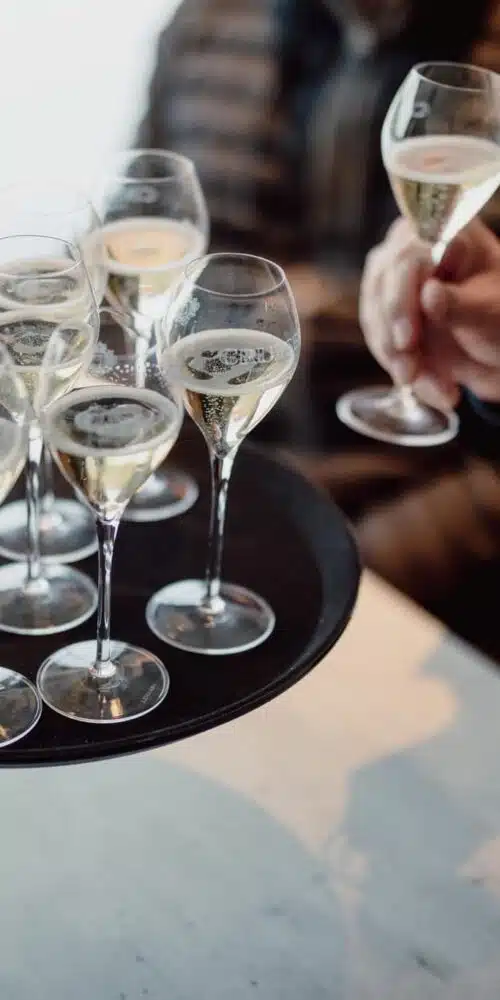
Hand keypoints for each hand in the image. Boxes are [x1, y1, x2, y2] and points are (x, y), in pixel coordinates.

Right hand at [360, 216, 499, 404]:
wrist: (498, 346)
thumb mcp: (491, 311)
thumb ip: (460, 303)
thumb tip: (428, 295)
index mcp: (444, 230)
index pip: (407, 260)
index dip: (401, 301)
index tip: (407, 341)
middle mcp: (410, 247)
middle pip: (381, 291)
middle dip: (395, 341)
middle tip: (412, 376)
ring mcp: (391, 278)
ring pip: (375, 320)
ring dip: (399, 362)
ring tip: (438, 390)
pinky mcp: (383, 310)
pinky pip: (379, 340)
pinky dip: (400, 369)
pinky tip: (432, 387)